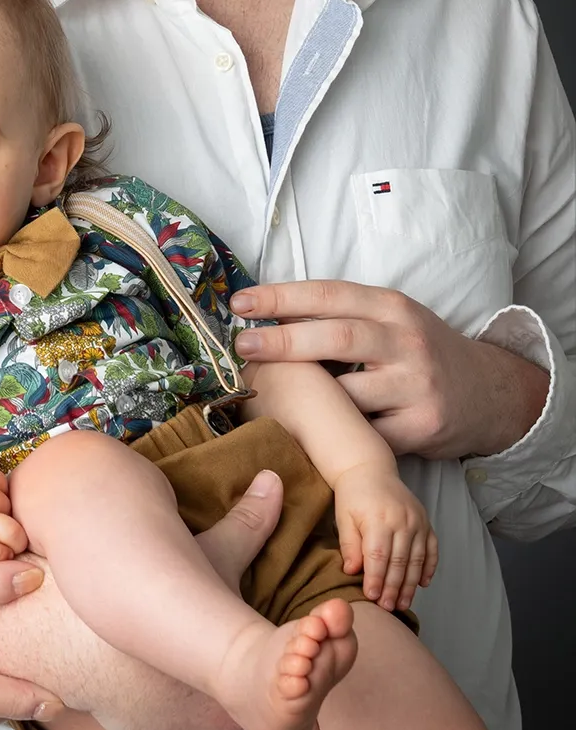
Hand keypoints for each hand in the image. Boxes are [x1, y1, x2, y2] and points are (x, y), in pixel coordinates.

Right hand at [0, 472, 330, 729]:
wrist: (88, 619)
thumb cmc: (156, 582)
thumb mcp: (210, 552)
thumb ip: (251, 521)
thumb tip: (276, 479)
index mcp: (250, 676)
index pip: (296, 719)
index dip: (288, 706)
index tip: (272, 691)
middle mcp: (228, 718)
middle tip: (240, 708)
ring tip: (209, 720)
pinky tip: (178, 729)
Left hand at [231, 279, 547, 459]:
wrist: (490, 392)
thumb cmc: (417, 351)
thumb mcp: (389, 319)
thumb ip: (340, 316)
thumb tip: (264, 318)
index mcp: (391, 307)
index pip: (329, 295)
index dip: (281, 298)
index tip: (240, 304)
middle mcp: (406, 342)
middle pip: (337, 337)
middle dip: (283, 342)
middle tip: (243, 347)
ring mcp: (416, 386)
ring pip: (347, 394)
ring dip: (305, 399)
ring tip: (270, 396)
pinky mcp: (421, 427)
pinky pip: (364, 435)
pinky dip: (334, 435)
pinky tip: (310, 432)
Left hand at [333, 465, 437, 610]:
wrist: (369, 469)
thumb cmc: (352, 495)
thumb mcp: (343, 518)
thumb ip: (349, 545)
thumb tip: (353, 571)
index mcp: (379, 520)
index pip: (378, 557)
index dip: (376, 579)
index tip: (371, 597)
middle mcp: (403, 521)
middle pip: (400, 562)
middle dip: (394, 588)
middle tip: (388, 607)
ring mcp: (418, 522)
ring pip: (417, 560)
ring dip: (411, 584)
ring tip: (404, 603)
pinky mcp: (426, 522)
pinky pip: (432, 549)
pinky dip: (429, 568)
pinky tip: (423, 583)